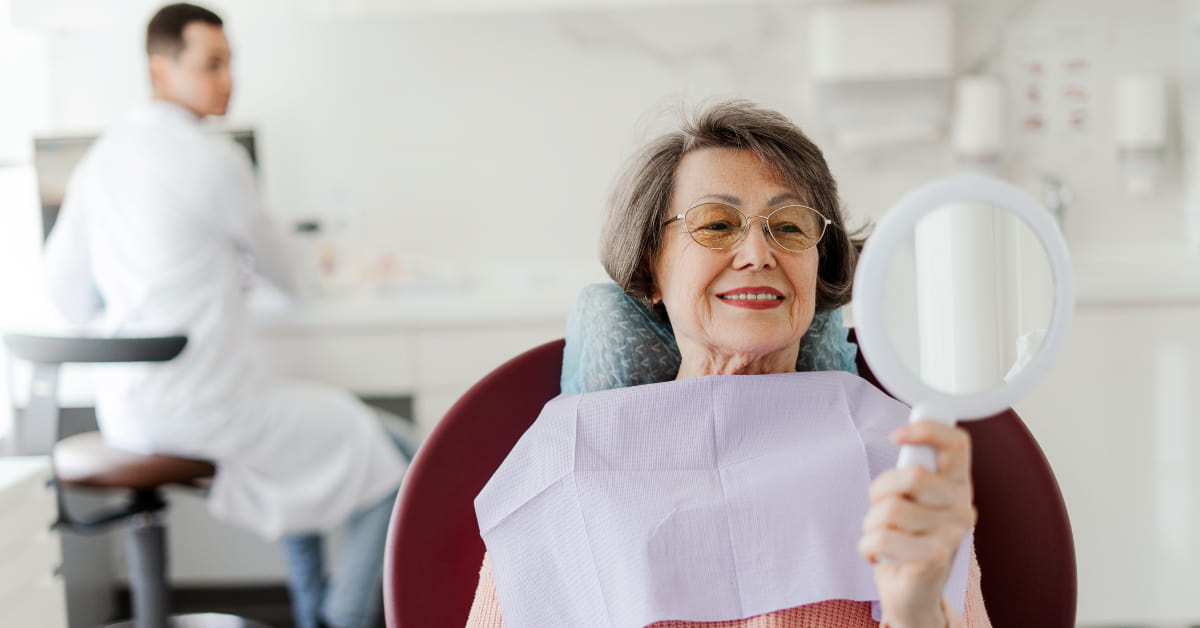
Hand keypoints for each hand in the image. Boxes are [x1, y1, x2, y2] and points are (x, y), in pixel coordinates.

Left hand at [857, 421, 975, 627]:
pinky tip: (878, 554)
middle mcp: (961, 507)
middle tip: (879, 507)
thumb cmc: (907, 540)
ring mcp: (951, 535)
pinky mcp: (934, 560)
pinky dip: (867, 546)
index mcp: (957, 485)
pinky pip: (882, 538)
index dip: (927, 430)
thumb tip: (905, 440)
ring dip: (871, 522)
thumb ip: (911, 473)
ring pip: (891, 508)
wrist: (913, 594)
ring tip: (881, 534)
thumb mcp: (912, 500)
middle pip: (913, 476)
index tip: (897, 434)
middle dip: (880, 489)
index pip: (957, 443)